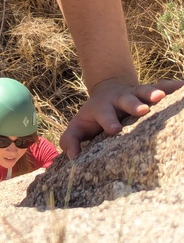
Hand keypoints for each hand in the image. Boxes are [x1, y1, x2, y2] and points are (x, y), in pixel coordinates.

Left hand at [59, 78, 182, 158]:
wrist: (107, 93)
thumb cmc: (93, 117)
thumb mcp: (78, 126)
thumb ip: (71, 140)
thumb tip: (73, 157)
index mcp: (102, 109)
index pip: (104, 115)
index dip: (108, 121)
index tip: (114, 129)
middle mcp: (119, 100)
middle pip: (126, 100)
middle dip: (133, 104)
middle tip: (142, 110)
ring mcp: (135, 94)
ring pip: (143, 91)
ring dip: (152, 92)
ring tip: (161, 96)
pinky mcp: (149, 92)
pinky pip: (162, 86)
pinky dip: (172, 87)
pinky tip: (181, 85)